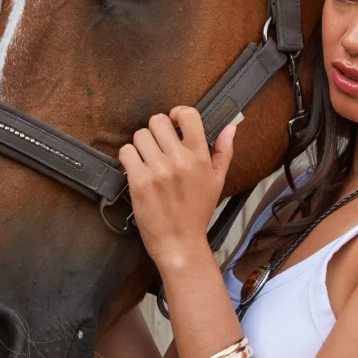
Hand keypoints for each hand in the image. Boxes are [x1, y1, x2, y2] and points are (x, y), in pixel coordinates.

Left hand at [118, 106, 237, 267]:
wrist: (179, 243)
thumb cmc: (197, 213)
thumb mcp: (217, 181)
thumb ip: (223, 151)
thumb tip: (231, 127)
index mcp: (199, 157)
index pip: (188, 115)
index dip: (177, 113)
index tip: (175, 122)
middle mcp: (179, 160)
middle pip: (158, 121)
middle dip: (156, 130)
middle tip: (158, 145)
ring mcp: (157, 171)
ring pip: (139, 135)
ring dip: (141, 144)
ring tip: (147, 159)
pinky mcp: (138, 182)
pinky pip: (126, 152)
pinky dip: (129, 157)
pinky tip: (137, 168)